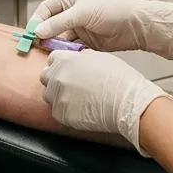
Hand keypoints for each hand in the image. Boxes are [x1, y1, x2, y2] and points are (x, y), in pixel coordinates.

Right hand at [30, 0, 172, 61]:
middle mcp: (73, 13)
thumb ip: (59, 23)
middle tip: (38, 47)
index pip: (46, 9)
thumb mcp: (82, 13)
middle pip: (51, 25)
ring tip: (51, 54)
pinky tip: (64, 57)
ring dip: (55, 46)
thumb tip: (38, 31)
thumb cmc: (112, 10)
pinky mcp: (86, 43)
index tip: (31, 34)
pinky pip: (70, 49)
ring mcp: (79, 28)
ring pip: (60, 39)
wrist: (136, 26)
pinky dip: (66, 53)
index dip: (37, 21)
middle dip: (44, 36)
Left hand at [39, 50, 172, 154]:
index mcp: (66, 60)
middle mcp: (57, 77)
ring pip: (49, 95)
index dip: (61, 63)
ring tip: (77, 98)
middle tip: (72, 84)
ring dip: (59, 95)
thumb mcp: (100, 57)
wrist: (127, 103)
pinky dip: (66, 110)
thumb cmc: (119, 79)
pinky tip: (80, 109)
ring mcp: (58, 97)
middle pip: (46, 76)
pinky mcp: (62, 115)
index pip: (52, 59)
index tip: (67, 69)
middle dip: (56, 79)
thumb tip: (77, 58)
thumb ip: (81, 57)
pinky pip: (57, 111)